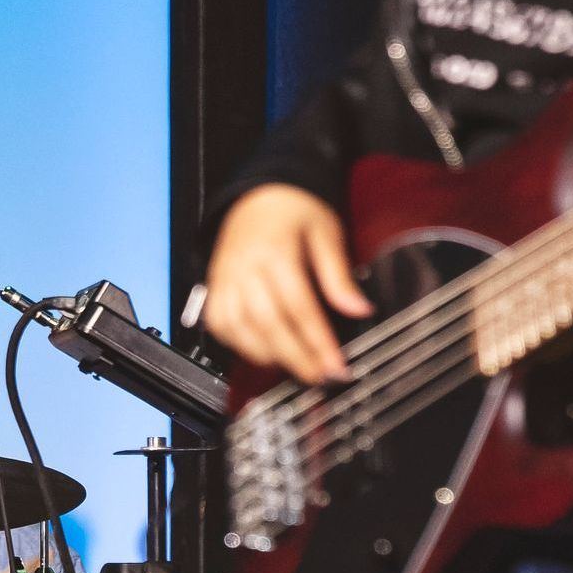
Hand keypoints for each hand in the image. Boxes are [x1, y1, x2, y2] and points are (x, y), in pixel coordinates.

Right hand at [202, 183, 372, 383]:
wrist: (258, 195)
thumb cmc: (295, 211)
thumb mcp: (326, 233)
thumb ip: (338, 275)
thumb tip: (360, 309)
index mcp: (275, 251)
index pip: (298, 305)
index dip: (317, 340)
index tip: (335, 365)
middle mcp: (244, 268)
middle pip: (268, 323)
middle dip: (296, 357)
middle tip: (319, 377)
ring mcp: (224, 280)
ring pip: (240, 329)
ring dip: (268, 356)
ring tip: (295, 368)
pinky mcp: (213, 289)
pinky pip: (220, 326)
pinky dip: (240, 345)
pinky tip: (264, 353)